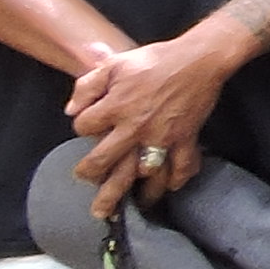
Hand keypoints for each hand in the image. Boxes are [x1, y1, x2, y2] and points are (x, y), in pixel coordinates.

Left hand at [65, 25, 239, 219]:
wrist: (198, 59)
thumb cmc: (155, 60)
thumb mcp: (115, 64)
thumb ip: (88, 86)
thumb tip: (71, 110)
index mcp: (115, 106)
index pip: (84, 127)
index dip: (82, 127)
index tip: (87, 126)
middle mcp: (135, 127)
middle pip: (104, 162)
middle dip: (91, 177)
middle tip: (88, 186)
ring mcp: (162, 137)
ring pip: (142, 173)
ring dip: (132, 192)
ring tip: (124, 209)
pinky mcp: (185, 138)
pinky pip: (182, 166)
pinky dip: (177, 178)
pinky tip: (170, 187)